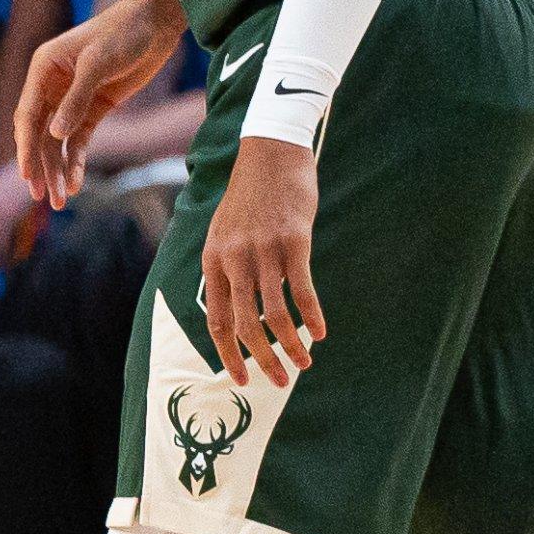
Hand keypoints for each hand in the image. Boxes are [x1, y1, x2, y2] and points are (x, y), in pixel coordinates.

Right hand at [14, 0, 183, 207]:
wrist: (157, 21)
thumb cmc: (124, 32)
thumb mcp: (98, 62)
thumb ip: (76, 98)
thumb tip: (55, 135)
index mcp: (43, 69)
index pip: (27, 115)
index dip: (25, 147)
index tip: (27, 175)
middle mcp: (52, 86)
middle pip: (38, 134)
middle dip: (39, 166)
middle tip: (41, 196)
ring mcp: (73, 98)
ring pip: (57, 142)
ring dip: (57, 170)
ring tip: (60, 200)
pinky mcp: (95, 106)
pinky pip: (79, 140)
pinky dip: (76, 161)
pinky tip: (76, 183)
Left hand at [199, 135, 325, 386]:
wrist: (270, 152)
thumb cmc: (250, 196)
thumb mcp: (224, 232)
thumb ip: (226, 268)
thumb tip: (234, 307)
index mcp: (213, 261)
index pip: (216, 321)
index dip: (228, 354)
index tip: (241, 379)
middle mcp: (234, 260)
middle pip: (245, 324)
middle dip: (261, 359)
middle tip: (278, 381)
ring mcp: (264, 251)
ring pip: (274, 313)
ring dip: (291, 344)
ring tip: (304, 363)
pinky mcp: (293, 241)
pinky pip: (302, 289)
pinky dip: (312, 315)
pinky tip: (321, 332)